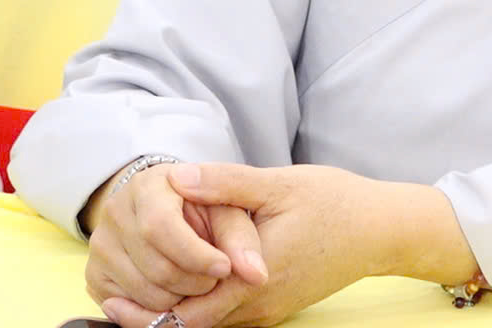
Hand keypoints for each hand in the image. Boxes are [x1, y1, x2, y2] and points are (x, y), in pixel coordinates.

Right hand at [86, 163, 265, 322]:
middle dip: (196, 282)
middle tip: (215, 276)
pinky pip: (128, 308)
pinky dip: (158, 308)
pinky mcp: (95, 275)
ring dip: (181, 298)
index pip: (161, 228)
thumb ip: (243, 236)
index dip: (196, 256)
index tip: (225, 268)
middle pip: (156, 267)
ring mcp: (101, 245)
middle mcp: (116, 212)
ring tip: (197, 279)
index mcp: (148, 186)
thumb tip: (255, 274)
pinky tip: (175, 289)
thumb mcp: (227, 209)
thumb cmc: (202, 208)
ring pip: (146, 293)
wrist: (165, 208)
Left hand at [125, 164, 474, 327]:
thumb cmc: (334, 203)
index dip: (147, 315)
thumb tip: (176, 178)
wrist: (381, 230)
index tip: (112, 303)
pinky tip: (179, 282)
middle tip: (110, 301)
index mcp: (254, 278)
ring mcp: (268, 308)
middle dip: (152, 317)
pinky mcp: (274, 303)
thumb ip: (225, 183)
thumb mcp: (278, 183)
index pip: (189, 314)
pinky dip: (198, 305)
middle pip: (194, 326)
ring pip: (210, 322)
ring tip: (133, 292)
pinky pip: (227, 314)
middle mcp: (258, 304)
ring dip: (175, 310)